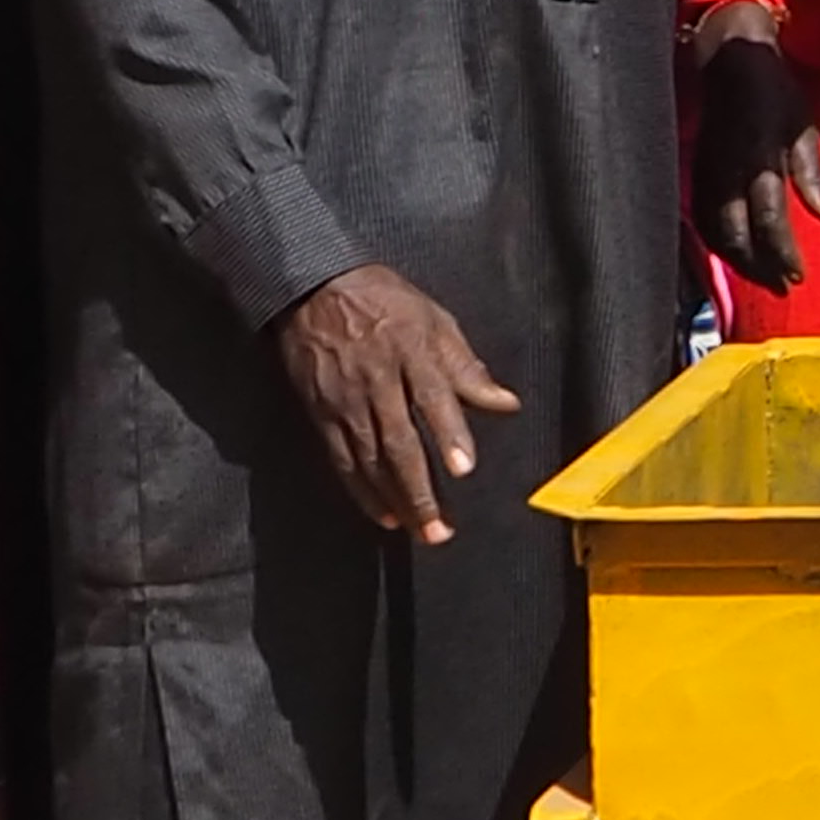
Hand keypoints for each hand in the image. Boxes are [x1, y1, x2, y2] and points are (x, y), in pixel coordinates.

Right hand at [271, 262, 521, 544]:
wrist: (312, 289)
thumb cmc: (384, 301)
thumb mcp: (434, 321)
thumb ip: (468, 368)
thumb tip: (506, 403)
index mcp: (411, 352)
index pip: (433, 398)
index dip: (448, 435)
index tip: (462, 469)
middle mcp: (377, 381)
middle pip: (400, 443)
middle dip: (420, 489)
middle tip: (440, 528)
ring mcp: (346, 401)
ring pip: (371, 461)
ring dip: (395, 500)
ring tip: (418, 530)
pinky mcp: (321, 414)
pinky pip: (342, 460)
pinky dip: (362, 491)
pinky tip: (382, 514)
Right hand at [689, 8, 819, 293]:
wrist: (729, 59)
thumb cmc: (775, 92)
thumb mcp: (804, 126)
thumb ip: (814, 175)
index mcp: (759, 156)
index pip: (769, 216)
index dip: (781, 251)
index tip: (797, 276)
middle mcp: (726, 170)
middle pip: (734, 234)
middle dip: (757, 267)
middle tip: (782, 287)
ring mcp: (705, 172)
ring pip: (713, 232)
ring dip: (738, 261)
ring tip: (764, 278)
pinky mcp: (694, 171)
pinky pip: (702, 219)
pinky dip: (718, 244)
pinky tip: (736, 255)